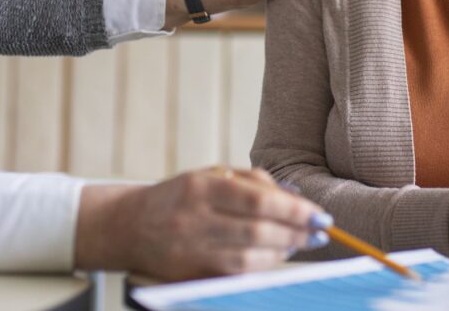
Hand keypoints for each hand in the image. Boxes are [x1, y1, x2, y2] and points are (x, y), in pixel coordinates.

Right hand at [75, 167, 331, 280]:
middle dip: (295, 233)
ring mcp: (188, 250)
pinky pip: (233, 274)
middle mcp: (193, 219)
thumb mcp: (211, 175)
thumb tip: (295, 195)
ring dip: (283, 252)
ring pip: (247, 258)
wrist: (127, 226)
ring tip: (302, 243)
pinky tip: (277, 256)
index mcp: (201, 187)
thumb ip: (252, 181)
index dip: (295, 210)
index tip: (320, 214)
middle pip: (257, 231)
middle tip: (320, 232)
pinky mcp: (187, 274)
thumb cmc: (180, 196)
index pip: (258, 200)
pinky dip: (261, 266)